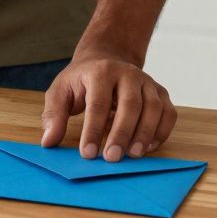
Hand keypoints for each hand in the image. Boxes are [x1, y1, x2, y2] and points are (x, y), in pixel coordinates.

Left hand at [40, 49, 175, 161]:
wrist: (106, 59)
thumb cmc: (81, 81)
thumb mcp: (60, 91)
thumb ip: (53, 115)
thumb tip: (48, 141)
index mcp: (100, 71)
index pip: (98, 103)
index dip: (92, 130)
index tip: (87, 154)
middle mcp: (128, 74)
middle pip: (130, 104)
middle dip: (121, 133)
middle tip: (112, 158)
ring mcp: (147, 82)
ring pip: (153, 108)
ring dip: (145, 134)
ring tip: (133, 156)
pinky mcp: (160, 92)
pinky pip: (168, 112)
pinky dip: (162, 131)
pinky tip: (149, 148)